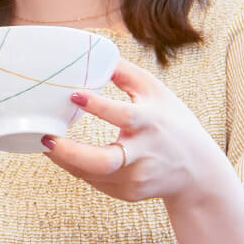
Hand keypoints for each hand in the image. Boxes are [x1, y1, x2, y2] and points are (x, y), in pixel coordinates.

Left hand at [41, 58, 231, 206]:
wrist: (197, 170)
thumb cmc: (172, 122)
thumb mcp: (156, 91)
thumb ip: (124, 72)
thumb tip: (93, 49)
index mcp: (150, 123)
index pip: (124, 115)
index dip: (98, 106)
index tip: (74, 93)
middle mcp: (143, 154)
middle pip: (104, 162)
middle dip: (70, 153)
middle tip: (46, 138)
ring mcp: (135, 178)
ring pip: (92, 174)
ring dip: (64, 159)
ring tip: (46, 141)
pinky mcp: (127, 193)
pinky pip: (94, 181)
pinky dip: (77, 167)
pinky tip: (64, 155)